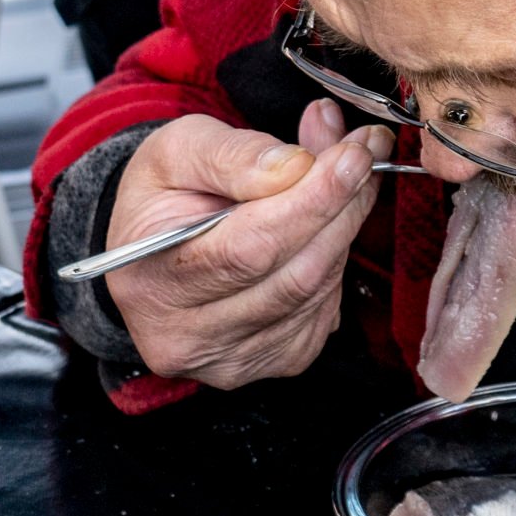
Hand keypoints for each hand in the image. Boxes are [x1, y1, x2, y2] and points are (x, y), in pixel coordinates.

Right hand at [105, 101, 392, 388]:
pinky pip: (327, 309)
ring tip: (344, 177)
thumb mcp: (175, 151)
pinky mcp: (275, 363)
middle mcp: (189, 338)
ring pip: (319, 292)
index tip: (352, 155)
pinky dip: (335, 261)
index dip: (311, 201)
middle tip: (363, 153)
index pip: (248, 249)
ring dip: (343, 228)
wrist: (155, 249)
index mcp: (152, 283)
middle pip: (295, 275)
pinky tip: (321, 228)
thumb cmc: (162, 197)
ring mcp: (235, 361)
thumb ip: (233, 154)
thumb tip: (296, 166)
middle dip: (341, 207)